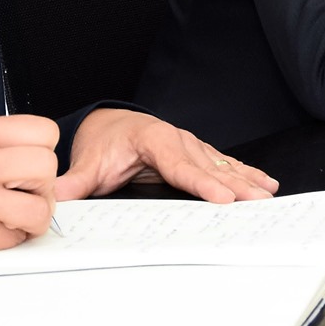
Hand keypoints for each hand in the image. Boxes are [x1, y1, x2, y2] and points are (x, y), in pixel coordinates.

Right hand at [0, 115, 59, 268]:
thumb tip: (42, 153)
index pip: (46, 131)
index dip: (42, 150)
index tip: (28, 164)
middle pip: (48, 166)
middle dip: (41, 184)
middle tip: (22, 194)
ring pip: (42, 205)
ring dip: (32, 215)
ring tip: (11, 215)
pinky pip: (20, 237)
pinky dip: (12, 239)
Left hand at [57, 109, 278, 203]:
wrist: (110, 124)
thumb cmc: (103, 143)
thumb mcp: (87, 163)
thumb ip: (74, 182)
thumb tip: (56, 198)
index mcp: (153, 139)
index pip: (181, 165)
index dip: (203, 183)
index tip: (223, 198)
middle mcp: (178, 139)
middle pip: (209, 165)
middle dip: (235, 184)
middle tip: (257, 201)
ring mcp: (191, 144)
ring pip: (222, 164)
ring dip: (246, 179)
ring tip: (268, 193)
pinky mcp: (198, 152)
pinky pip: (225, 163)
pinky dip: (246, 173)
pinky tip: (265, 183)